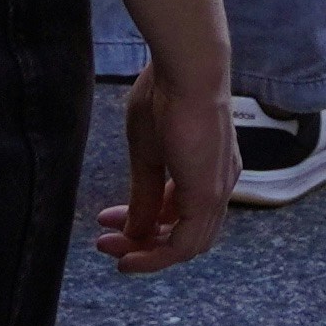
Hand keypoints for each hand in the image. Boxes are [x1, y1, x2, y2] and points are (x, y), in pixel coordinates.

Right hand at [97, 50, 232, 273]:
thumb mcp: (148, 152)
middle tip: (106, 243)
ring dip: (146, 250)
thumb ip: (145, 192)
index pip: (180, 214)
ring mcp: (217, 190)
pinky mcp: (208, 194)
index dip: (146, 225)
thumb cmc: (165, 95)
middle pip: (184, 234)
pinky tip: (129, 254)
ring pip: (187, 243)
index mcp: (208, 170)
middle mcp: (220, 184)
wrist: (186, 70)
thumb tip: (135, 228)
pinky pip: (186, 242)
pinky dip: (158, 255)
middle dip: (142, 242)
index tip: (111, 226)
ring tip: (111, 248)